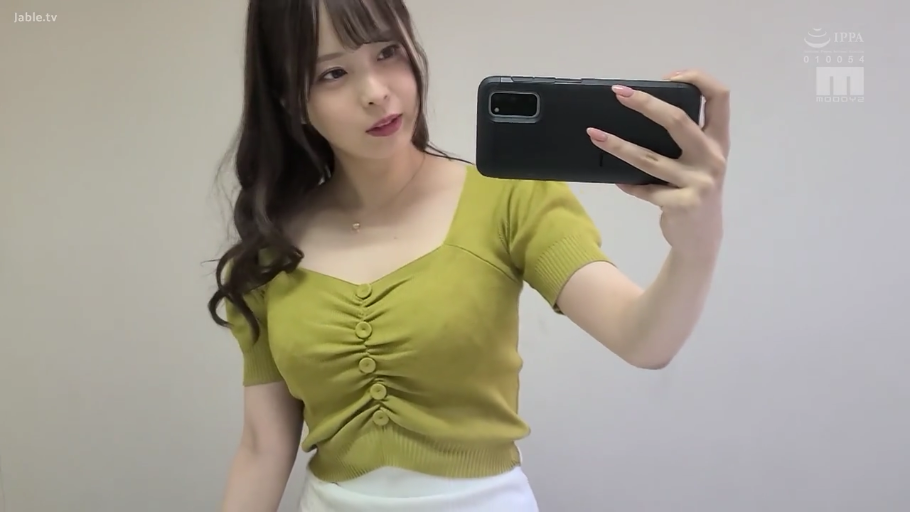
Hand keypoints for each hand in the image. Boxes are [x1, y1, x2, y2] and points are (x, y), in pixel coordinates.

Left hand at [587, 69, 730, 257]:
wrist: (702, 240)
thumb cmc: (695, 192)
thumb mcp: (700, 163)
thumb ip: (685, 140)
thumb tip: (643, 111)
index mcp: (718, 141)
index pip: (720, 97)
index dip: (697, 79)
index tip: (669, 77)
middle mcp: (713, 158)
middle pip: (678, 120)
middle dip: (646, 103)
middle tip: (618, 93)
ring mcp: (699, 182)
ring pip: (650, 158)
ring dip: (618, 145)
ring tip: (594, 134)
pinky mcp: (682, 203)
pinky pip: (645, 189)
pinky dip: (628, 184)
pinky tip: (617, 180)